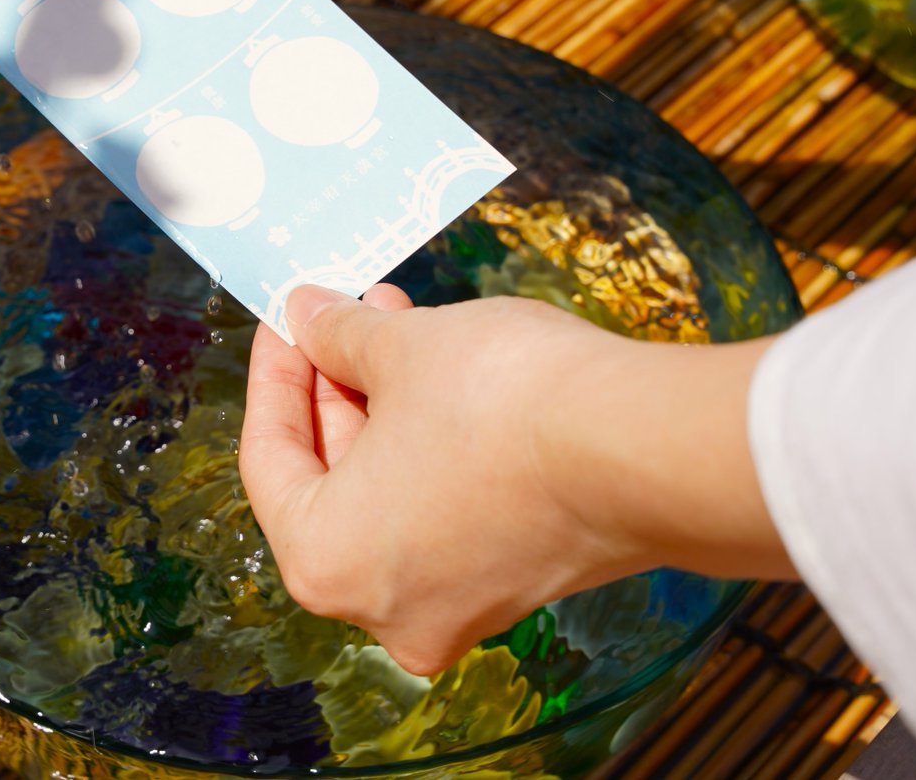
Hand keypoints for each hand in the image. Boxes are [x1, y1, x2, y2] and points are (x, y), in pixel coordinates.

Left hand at [239, 285, 793, 675]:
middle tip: (346, 311)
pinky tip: (446, 366)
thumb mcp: (399, 349)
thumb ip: (333, 334)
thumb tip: (304, 314)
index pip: (269, 460)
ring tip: (397, 319)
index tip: (285, 318)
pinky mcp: (518, 576)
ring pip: (395, 486)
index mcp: (329, 563)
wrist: (646, 445)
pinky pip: (447, 502)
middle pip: (335, 476)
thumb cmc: (502, 402)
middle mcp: (388, 604)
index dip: (273, 374)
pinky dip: (434, 438)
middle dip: (337, 380)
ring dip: (389, 400)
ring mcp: (460, 600)